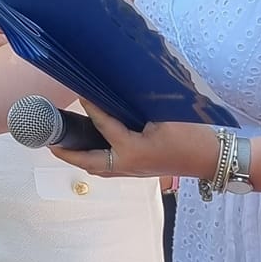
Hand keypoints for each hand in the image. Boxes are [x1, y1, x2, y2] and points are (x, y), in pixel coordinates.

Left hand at [49, 108, 222, 182]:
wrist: (211, 158)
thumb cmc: (191, 135)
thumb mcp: (163, 115)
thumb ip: (136, 106)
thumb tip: (116, 91)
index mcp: (131, 150)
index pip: (102, 125)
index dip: (89, 108)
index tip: (77, 93)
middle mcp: (126, 165)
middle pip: (87, 161)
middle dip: (67, 152)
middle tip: (49, 139)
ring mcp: (132, 171)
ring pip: (97, 168)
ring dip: (79, 158)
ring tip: (64, 144)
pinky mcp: (139, 170)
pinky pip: (109, 168)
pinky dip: (95, 159)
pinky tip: (92, 147)